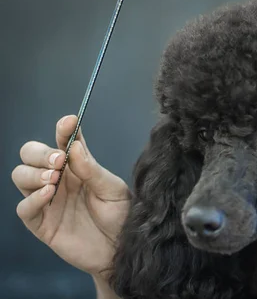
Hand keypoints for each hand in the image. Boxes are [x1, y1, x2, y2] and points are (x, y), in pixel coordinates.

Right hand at [11, 115, 130, 279]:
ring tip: (54, 179)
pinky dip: (32, 199)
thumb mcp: (113, 190)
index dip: (63, 130)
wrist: (121, 250)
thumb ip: (92, 170)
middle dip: (40, 153)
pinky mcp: (41, 223)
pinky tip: (48, 195)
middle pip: (31, 154)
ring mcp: (47, 200)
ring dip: (33, 173)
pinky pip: (24, 208)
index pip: (63, 141)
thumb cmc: (121, 216)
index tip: (69, 122)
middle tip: (58, 161)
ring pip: (21, 176)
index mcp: (78, 166)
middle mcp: (59, 179)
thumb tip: (74, 147)